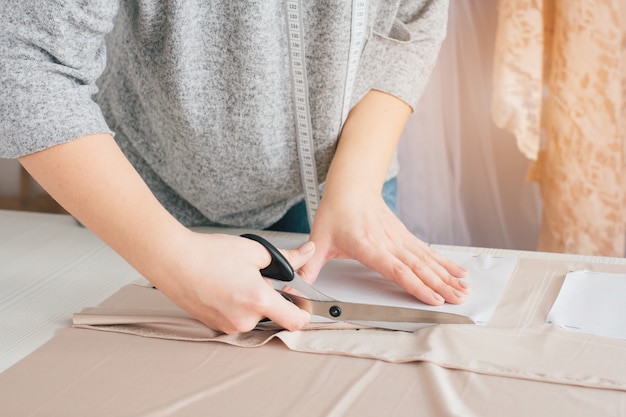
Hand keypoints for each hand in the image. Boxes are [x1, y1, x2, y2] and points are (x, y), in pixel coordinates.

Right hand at [154, 232, 314, 333]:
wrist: (172, 260)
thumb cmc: (209, 254)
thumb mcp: (255, 250)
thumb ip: (288, 257)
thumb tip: (308, 253)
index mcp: (258, 300)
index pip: (296, 321)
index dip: (304, 312)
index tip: (302, 301)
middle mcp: (244, 319)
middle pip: (274, 316)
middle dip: (272, 299)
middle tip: (260, 277)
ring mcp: (228, 325)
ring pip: (253, 317)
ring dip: (253, 302)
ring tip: (237, 279)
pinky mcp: (214, 325)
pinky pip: (236, 318)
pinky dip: (237, 306)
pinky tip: (225, 287)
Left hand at [299, 191, 469, 305]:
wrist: (351, 185)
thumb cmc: (336, 211)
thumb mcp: (318, 238)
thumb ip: (308, 263)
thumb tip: (295, 282)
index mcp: (368, 245)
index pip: (396, 268)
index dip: (415, 284)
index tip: (432, 298)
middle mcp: (388, 241)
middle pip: (418, 266)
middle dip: (440, 285)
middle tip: (458, 299)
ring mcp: (399, 238)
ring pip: (427, 259)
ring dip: (447, 275)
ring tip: (465, 289)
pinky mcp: (404, 235)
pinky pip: (428, 251)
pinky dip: (445, 262)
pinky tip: (458, 271)